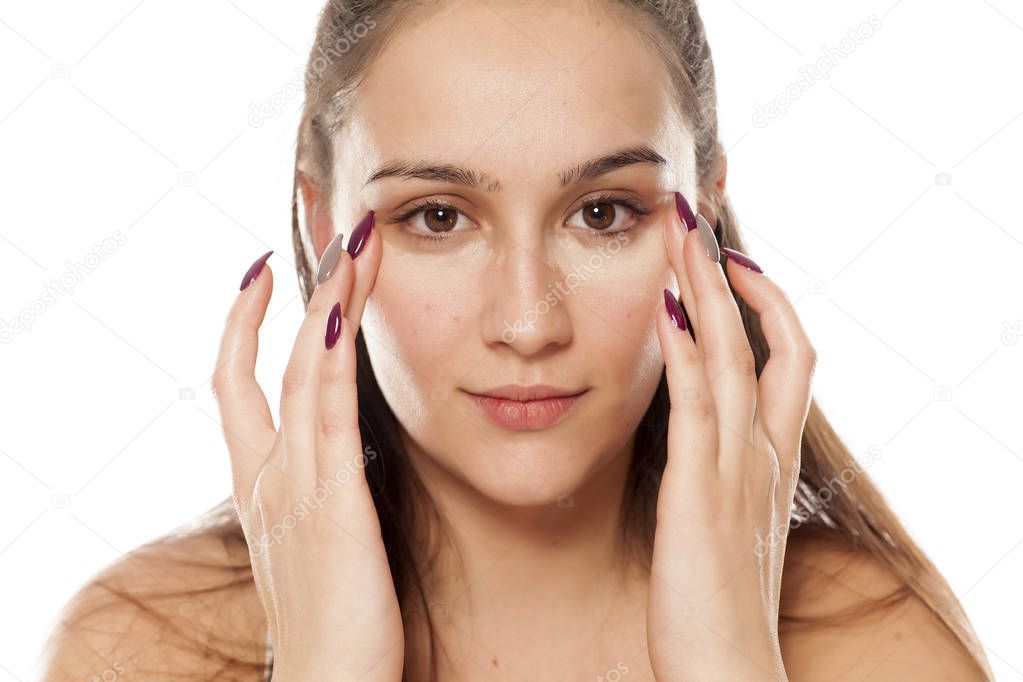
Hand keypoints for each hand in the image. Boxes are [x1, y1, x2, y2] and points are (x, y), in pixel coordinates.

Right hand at [212, 216, 402, 680]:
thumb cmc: (335, 622)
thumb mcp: (317, 543)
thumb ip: (321, 493)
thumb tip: (339, 455)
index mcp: (262, 486)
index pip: (238, 387)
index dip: (243, 326)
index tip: (266, 274)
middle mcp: (268, 478)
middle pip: (267, 362)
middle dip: (295, 290)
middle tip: (319, 227)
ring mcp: (294, 489)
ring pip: (301, 374)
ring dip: (325, 302)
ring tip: (349, 241)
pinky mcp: (331, 507)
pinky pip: (325, 420)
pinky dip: (326, 363)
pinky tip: (336, 315)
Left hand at [647, 195, 814, 680]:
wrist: (727, 675)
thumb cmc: (715, 608)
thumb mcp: (725, 526)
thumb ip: (716, 478)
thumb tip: (692, 443)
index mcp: (769, 462)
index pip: (787, 359)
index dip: (766, 303)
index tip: (731, 260)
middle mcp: (763, 455)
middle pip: (768, 339)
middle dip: (734, 271)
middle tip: (703, 213)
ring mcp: (738, 470)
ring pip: (735, 355)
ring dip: (708, 287)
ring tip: (683, 228)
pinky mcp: (701, 493)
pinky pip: (697, 402)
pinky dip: (685, 346)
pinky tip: (662, 301)